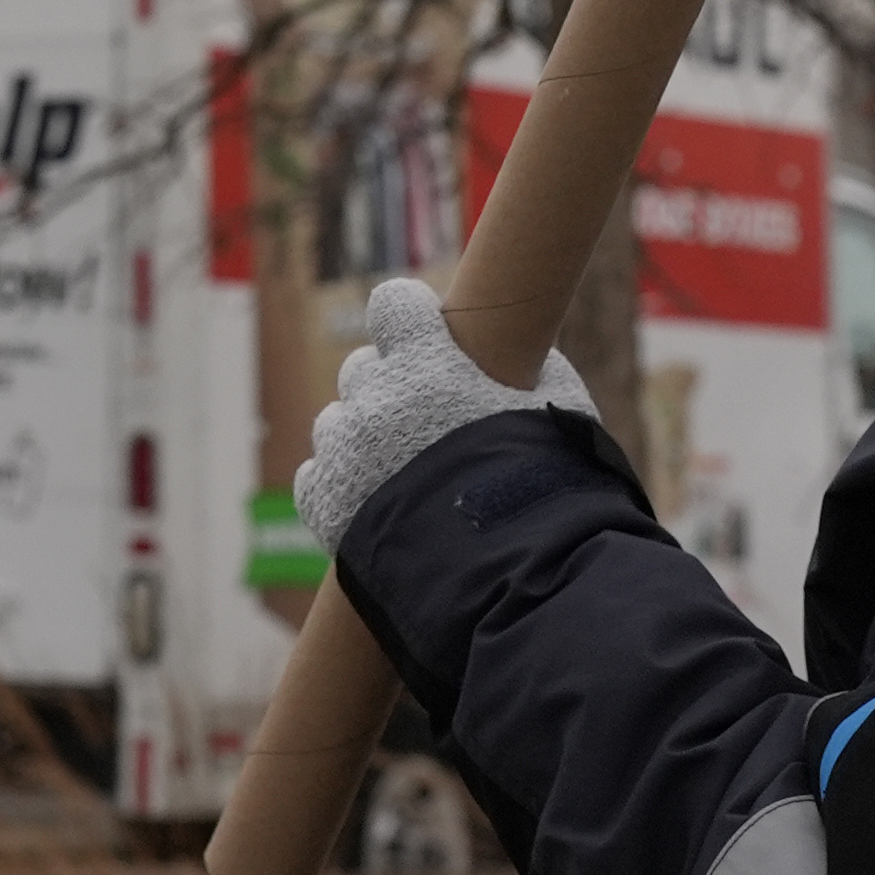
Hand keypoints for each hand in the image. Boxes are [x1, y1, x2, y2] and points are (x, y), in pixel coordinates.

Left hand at [295, 275, 597, 547]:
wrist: (505, 572)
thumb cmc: (541, 488)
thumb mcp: (557, 416)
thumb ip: (542, 377)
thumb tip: (538, 361)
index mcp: (426, 364)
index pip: (393, 303)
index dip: (410, 318)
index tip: (425, 334)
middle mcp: (375, 398)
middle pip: (362, 368)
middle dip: (389, 386)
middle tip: (424, 423)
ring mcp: (345, 450)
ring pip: (338, 423)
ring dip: (364, 438)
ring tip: (405, 477)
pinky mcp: (326, 502)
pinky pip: (317, 475)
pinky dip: (340, 485)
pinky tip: (375, 505)